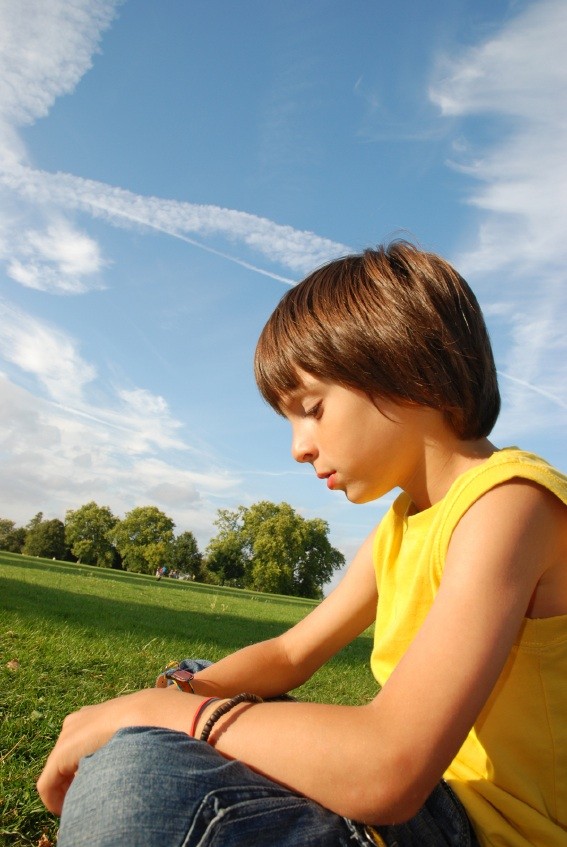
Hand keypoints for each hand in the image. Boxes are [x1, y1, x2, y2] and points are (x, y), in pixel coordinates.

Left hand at [37, 687, 200, 814]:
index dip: (89, 764)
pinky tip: (68, 810)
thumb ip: (138, 736)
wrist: (153, 714)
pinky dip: (54, 800)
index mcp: (98, 713)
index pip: (84, 742)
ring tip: (87, 804)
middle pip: (69, 757)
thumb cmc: (159, 720)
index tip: (104, 782)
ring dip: (69, 790)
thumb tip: (151, 754)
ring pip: (58, 771)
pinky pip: (48, 784)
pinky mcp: (60, 754)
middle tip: (94, 797)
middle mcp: (78, 720)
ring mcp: (68, 735)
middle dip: (76, 778)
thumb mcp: (147, 725)